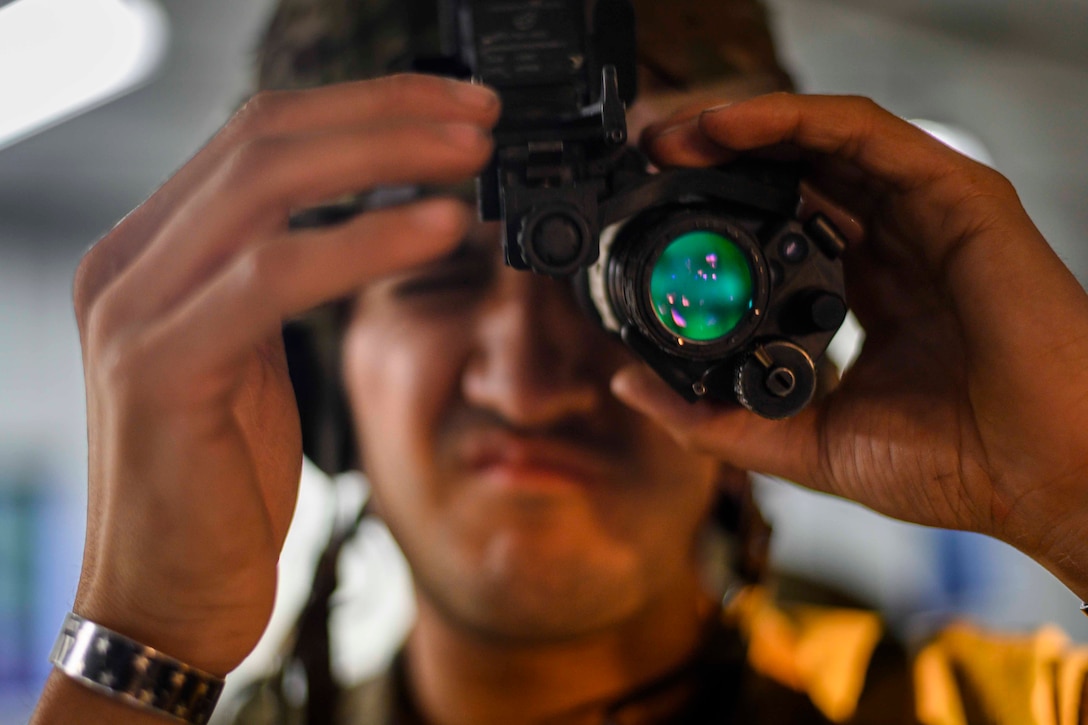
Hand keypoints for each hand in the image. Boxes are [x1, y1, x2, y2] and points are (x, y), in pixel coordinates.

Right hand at [70, 74, 498, 673]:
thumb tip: (364, 218)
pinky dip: (365, 242)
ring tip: (473, 155)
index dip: (364, 109)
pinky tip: (440, 227)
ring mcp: (135, 310)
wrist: (166, 599)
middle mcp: (130, 264)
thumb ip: (279, 280)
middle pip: (264, 138)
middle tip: (478, 117)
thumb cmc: (220, 487)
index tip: (453, 110)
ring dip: (385, 158)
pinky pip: (275, 275)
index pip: (259, 138)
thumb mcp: (252, 360)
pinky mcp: (160, 366)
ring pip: (268, 185)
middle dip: (384, 115)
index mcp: (154, 254)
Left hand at [616, 93, 1087, 595]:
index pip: (781, 225)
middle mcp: (891, 244)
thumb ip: (716, 419)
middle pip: (795, 173)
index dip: (716, 210)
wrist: (1039, 476)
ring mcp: (924, 215)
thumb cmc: (952, 464)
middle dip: (718, 159)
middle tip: (650, 159)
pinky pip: (864, 135)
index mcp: (862, 292)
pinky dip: (794, 119)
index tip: (653, 212)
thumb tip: (632, 389)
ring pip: (823, 140)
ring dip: (742, 127)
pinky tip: (729, 127)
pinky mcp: (956, 193)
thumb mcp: (803, 439)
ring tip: (673, 135)